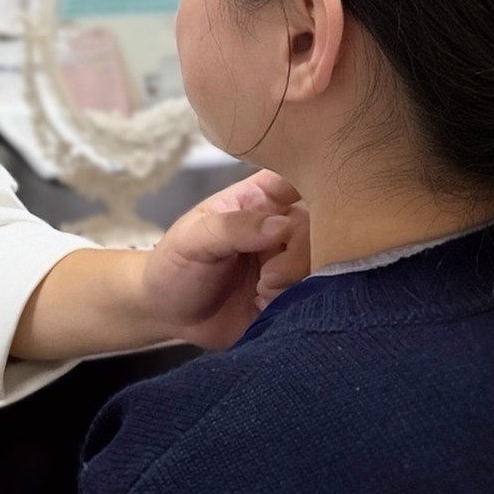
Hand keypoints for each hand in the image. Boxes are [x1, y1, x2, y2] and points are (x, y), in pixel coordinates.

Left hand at [141, 170, 309, 349]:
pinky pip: (318, 296)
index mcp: (260, 199)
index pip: (300, 177)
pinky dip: (299, 303)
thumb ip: (233, 227)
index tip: (306, 211)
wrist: (167, 316)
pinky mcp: (294, 295)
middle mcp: (283, 227)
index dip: (317, 185)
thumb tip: (280, 226)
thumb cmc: (174, 265)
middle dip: (302, 252)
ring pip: (325, 262)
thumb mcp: (192, 239)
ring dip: (298, 280)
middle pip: (321, 226)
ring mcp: (292, 262)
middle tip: (270, 274)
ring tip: (263, 291)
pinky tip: (266, 307)